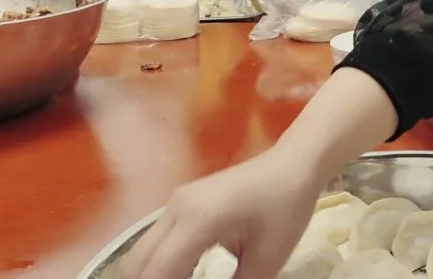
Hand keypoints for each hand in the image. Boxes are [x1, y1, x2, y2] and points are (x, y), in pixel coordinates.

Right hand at [119, 150, 319, 278]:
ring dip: (156, 275)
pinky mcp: (182, 202)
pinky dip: (163, 264)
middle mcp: (177, 208)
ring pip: (143, 252)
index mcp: (198, 220)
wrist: (294, 164)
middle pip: (138, 264)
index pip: (158, 273)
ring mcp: (176, 202)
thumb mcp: (266, 260)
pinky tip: (186, 277)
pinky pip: (157, 240)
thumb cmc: (286, 208)